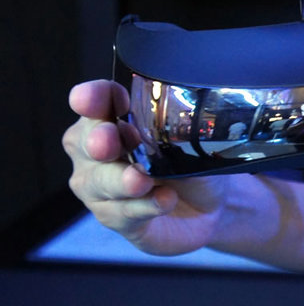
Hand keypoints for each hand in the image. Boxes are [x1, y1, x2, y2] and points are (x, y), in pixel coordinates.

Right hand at [63, 80, 227, 254]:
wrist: (209, 205)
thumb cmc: (192, 160)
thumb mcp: (191, 138)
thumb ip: (177, 128)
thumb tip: (179, 123)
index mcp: (112, 116)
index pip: (94, 99)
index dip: (93, 96)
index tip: (99, 98)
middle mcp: (96, 148)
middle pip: (84, 139)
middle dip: (98, 139)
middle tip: (109, 143)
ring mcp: (100, 185)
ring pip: (99, 181)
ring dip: (121, 180)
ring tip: (143, 181)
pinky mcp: (114, 217)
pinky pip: (121, 212)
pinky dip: (144, 206)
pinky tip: (164, 201)